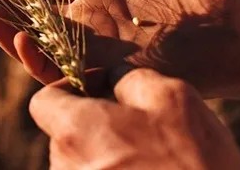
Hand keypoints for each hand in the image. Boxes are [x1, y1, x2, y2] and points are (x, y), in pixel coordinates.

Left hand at [30, 68, 239, 169]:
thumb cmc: (197, 163)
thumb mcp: (172, 100)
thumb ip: (129, 79)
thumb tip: (112, 78)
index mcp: (77, 131)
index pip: (42, 103)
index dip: (68, 90)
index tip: (98, 91)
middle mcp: (66, 167)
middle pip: (62, 136)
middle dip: (91, 124)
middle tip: (134, 127)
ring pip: (79, 164)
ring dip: (105, 156)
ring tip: (149, 161)